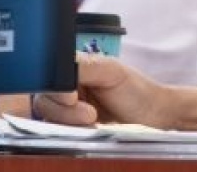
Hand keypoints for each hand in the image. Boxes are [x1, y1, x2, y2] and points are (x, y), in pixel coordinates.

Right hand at [33, 54, 174, 129]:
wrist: (152, 116)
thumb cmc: (136, 89)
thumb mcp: (111, 71)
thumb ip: (84, 66)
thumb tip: (60, 76)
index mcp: (74, 66)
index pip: (49, 72)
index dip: (55, 86)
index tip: (72, 97)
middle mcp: (66, 85)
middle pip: (44, 96)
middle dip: (64, 108)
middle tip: (90, 114)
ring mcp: (67, 108)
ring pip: (48, 115)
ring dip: (68, 120)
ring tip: (93, 119)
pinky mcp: (70, 126)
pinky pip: (55, 129)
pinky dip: (68, 130)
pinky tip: (88, 128)